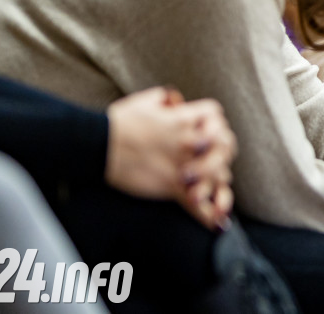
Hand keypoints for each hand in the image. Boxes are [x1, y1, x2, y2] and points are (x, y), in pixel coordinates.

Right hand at [105, 87, 237, 229]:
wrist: (99, 145)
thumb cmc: (118, 122)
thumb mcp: (145, 100)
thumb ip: (164, 99)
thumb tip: (173, 99)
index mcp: (182, 117)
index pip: (215, 114)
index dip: (215, 122)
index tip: (210, 130)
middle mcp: (187, 139)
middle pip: (224, 143)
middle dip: (223, 151)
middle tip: (217, 160)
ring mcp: (182, 163)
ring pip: (218, 174)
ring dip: (218, 181)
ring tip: (215, 189)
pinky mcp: (171, 186)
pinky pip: (198, 205)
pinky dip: (210, 216)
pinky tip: (218, 224)